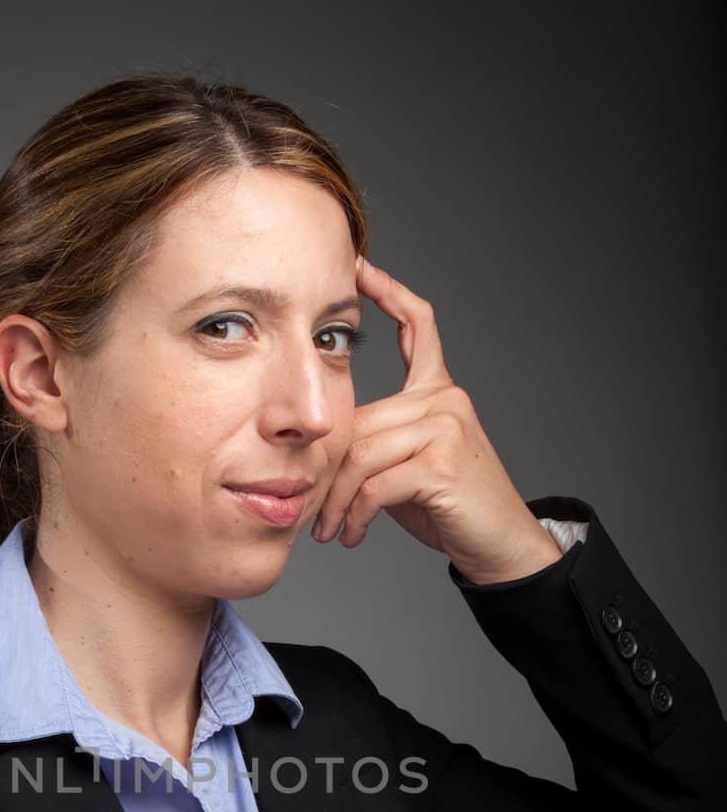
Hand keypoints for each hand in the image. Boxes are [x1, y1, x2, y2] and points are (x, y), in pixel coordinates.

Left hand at [311, 257, 562, 584]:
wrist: (498, 544)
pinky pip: (376, 485)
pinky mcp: (441, 463)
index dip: (390, 292)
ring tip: (329, 531)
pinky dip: (357, 515)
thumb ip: (377, 441)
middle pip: (359, 423)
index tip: (360, 267)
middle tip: (313, 513)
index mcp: (439, 391)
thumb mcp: (407, 465)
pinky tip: (353, 534)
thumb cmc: (450, 508)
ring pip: (361, 456)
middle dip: (329, 475)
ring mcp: (446, 426)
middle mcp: (446, 399)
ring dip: (337, 502)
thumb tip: (324, 441)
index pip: (418, 326)